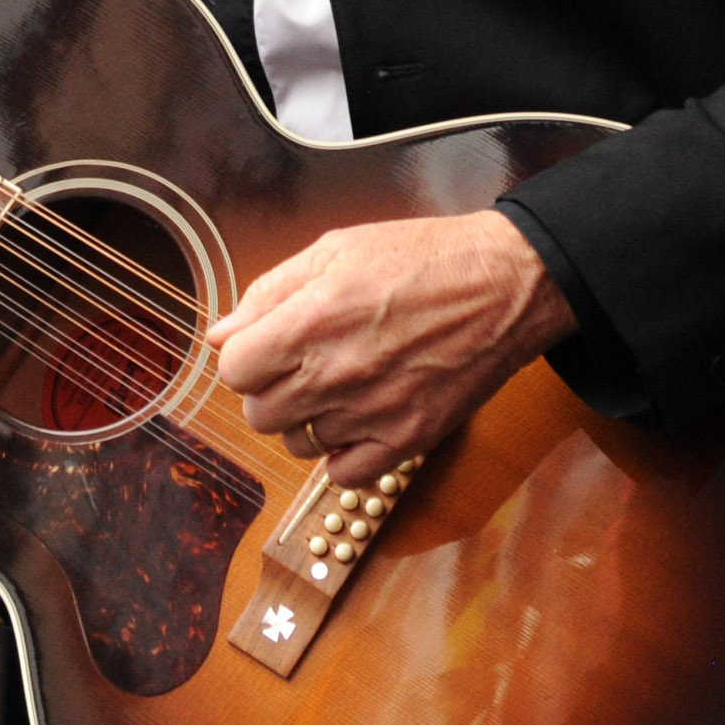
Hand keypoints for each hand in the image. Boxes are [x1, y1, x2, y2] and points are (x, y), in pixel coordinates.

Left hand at [206, 211, 575, 483]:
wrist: (504, 284)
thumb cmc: (421, 258)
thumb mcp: (335, 250)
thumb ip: (269, 293)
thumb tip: (221, 334)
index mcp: (311, 320)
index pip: (233, 370)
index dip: (243, 357)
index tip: (264, 346)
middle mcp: (336, 373)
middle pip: (259, 413)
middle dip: (268, 388)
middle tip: (298, 364)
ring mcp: (373, 413)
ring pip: (298, 444)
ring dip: (305, 418)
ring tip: (336, 384)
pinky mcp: (409, 439)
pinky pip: (344, 474)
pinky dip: (342, 453)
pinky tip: (358, 418)